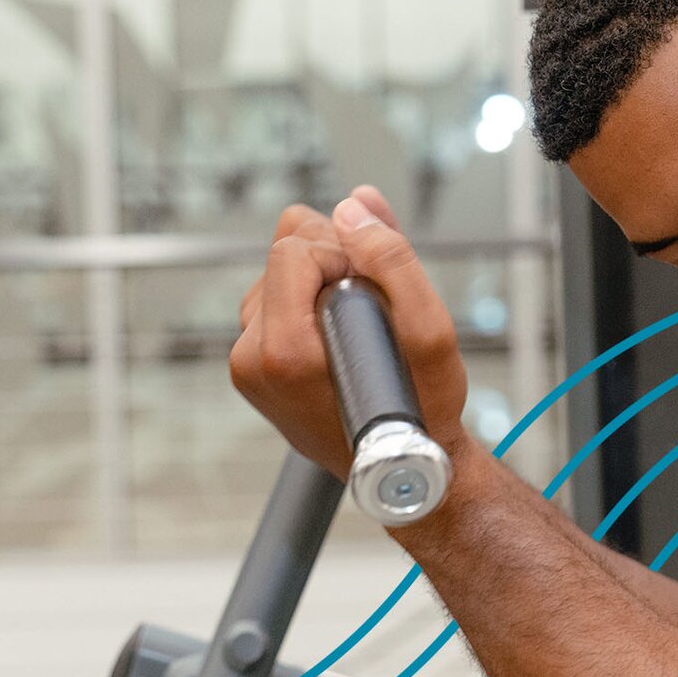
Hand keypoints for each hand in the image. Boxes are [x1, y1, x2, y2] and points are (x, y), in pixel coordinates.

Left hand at [231, 185, 472, 479]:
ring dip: (323, 283)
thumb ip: (393, 260)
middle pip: (281, 254)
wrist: (403, 469)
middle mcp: (252, 358)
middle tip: (373, 306)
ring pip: (277, 273)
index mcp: (283, 354)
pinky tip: (343, 333)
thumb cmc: (421, 412)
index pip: (294, 249)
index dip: (345, 256)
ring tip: (361, 326)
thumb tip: (351, 207)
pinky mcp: (251, 365)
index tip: (373, 294)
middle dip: (333, 263)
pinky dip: (310, 301)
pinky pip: (275, 298)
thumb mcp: (431, 334)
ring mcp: (247, 364)